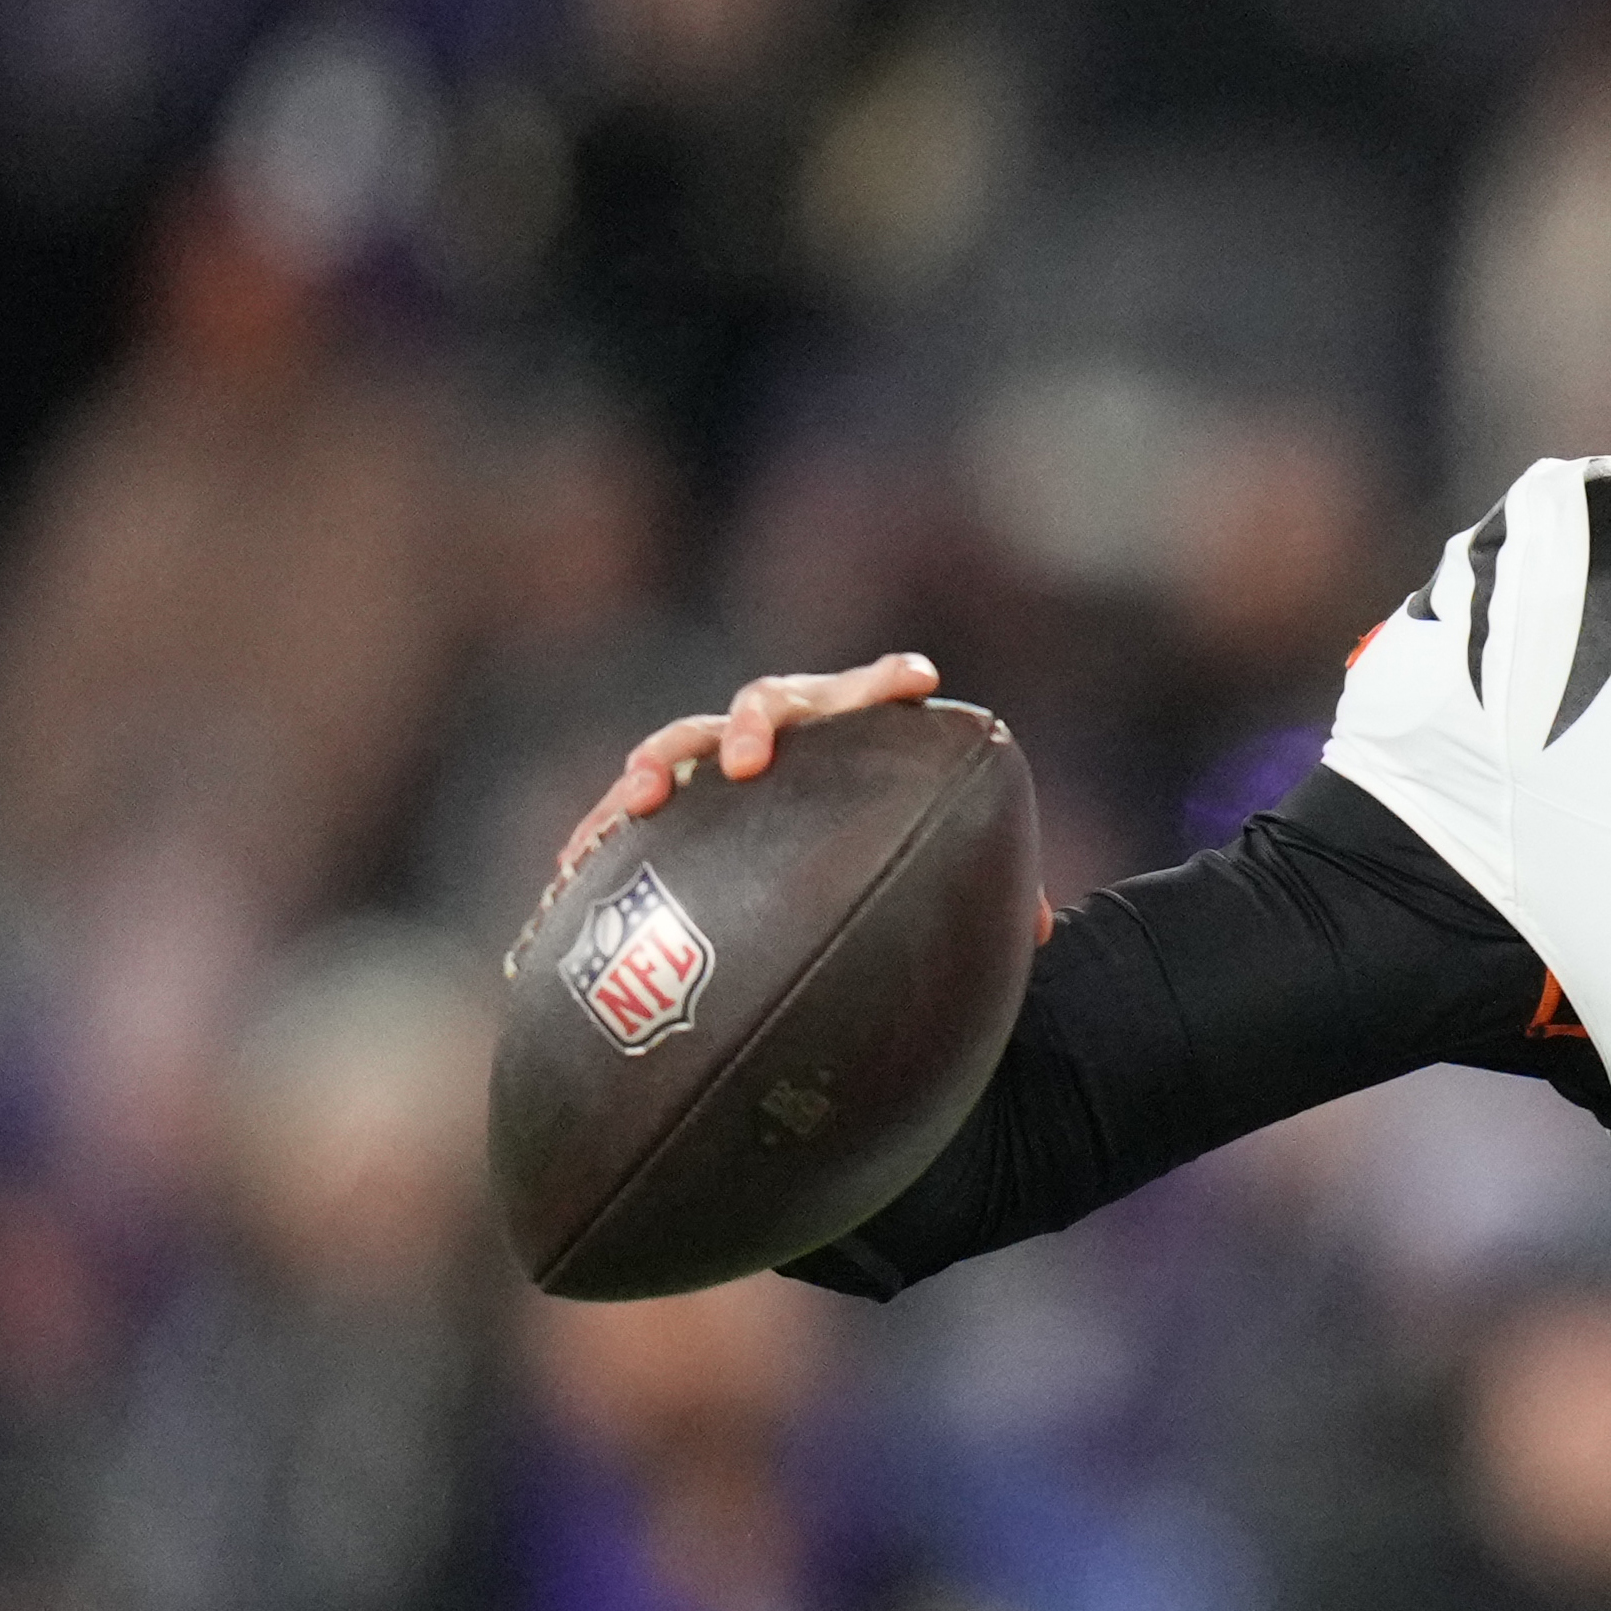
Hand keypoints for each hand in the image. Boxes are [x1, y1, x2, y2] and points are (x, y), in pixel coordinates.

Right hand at [549, 654, 1054, 947]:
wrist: (798, 875)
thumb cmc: (878, 862)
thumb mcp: (931, 876)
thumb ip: (985, 889)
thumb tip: (1041, 930)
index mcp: (847, 736)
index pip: (872, 693)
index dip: (888, 681)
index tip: (916, 679)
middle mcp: (779, 738)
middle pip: (764, 705)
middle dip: (753, 724)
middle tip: (748, 762)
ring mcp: (714, 769)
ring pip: (679, 746)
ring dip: (659, 766)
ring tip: (643, 798)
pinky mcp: (666, 815)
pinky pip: (625, 818)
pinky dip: (599, 836)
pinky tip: (570, 871)